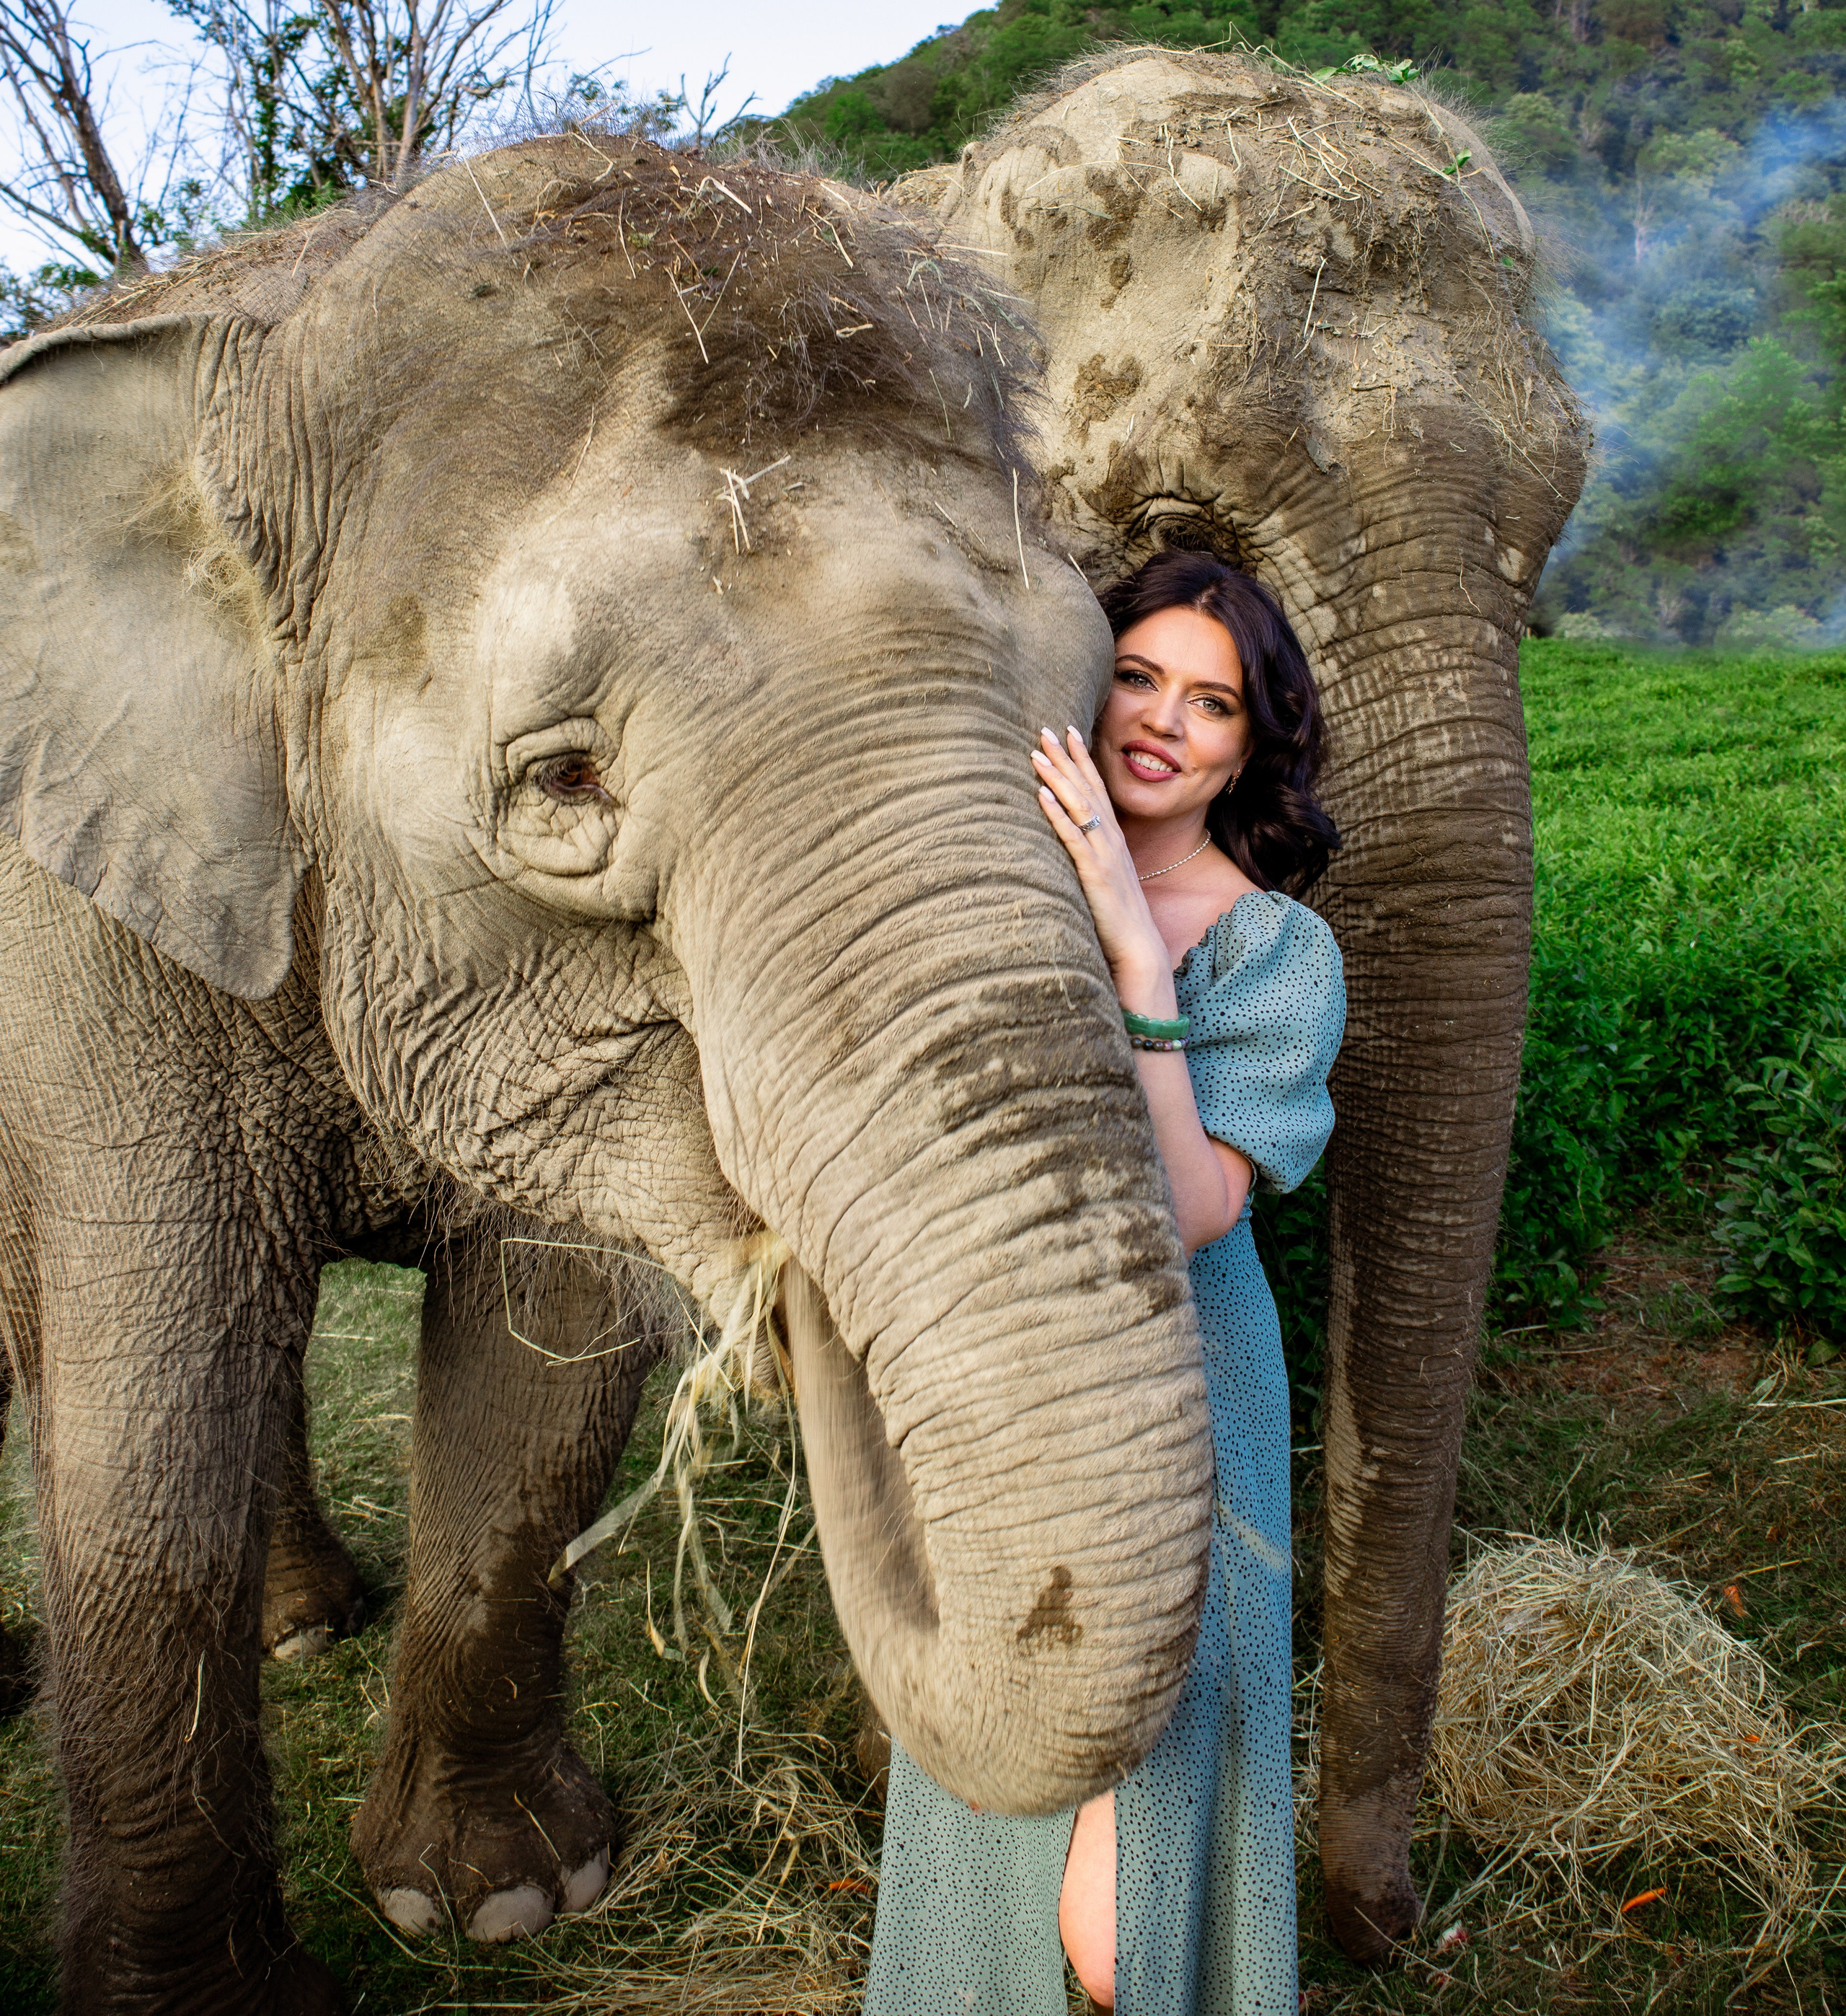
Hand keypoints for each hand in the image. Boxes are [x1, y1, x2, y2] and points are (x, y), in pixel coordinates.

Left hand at [1033, 727, 1176, 1018]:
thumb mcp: (1106, 878)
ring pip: (1078, 806)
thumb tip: (1075, 841)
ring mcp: (1102, 855)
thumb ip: (1092, 856)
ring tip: (1036, 753)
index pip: (1097, 788)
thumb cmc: (1118, 917)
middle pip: (1086, 788)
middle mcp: (1110, 840)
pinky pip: (1072, 838)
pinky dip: (1056, 814)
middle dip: (1066, 757)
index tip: (1068, 731)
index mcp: (1113, 839)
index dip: (1082, 759)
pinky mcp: (1093, 874)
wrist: (1137, 947)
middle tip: (1045, 728)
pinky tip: (1040, 796)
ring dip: (1056, 777)